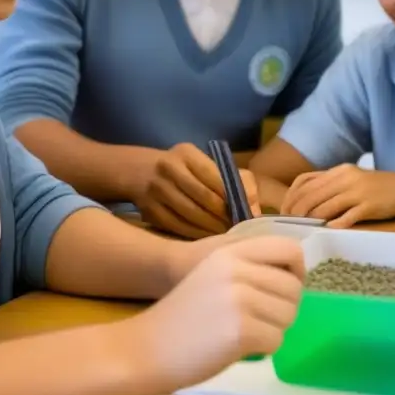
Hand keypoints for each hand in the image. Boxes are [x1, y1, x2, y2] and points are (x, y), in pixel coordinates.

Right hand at [131, 235, 305, 391]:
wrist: (146, 348)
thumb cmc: (184, 315)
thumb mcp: (214, 274)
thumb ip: (251, 267)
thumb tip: (295, 276)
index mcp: (231, 252)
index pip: (289, 249)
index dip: (296, 271)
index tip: (285, 288)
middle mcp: (237, 270)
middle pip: (293, 288)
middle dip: (284, 309)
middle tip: (258, 319)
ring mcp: (239, 299)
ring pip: (289, 316)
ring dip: (273, 329)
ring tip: (244, 332)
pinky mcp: (241, 330)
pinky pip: (277, 340)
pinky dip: (263, 349)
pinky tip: (238, 347)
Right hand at [134, 143, 260, 238]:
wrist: (139, 172)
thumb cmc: (184, 168)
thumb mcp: (204, 163)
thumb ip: (234, 179)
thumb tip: (255, 207)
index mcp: (187, 154)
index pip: (216, 178)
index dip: (232, 198)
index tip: (244, 213)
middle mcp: (169, 169)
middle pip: (205, 199)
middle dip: (224, 217)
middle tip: (238, 229)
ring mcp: (156, 190)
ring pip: (192, 216)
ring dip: (212, 229)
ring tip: (226, 236)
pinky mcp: (149, 211)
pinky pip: (178, 227)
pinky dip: (196, 236)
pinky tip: (207, 240)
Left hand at [280, 164, 394, 228]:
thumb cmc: (373, 186)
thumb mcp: (349, 178)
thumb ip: (329, 185)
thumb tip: (303, 201)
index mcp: (338, 171)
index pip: (305, 182)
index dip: (291, 197)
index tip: (284, 211)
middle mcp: (345, 179)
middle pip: (312, 195)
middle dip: (297, 211)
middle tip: (289, 224)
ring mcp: (357, 192)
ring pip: (326, 207)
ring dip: (313, 219)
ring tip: (304, 228)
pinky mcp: (369, 206)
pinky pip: (347, 217)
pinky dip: (335, 225)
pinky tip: (328, 231)